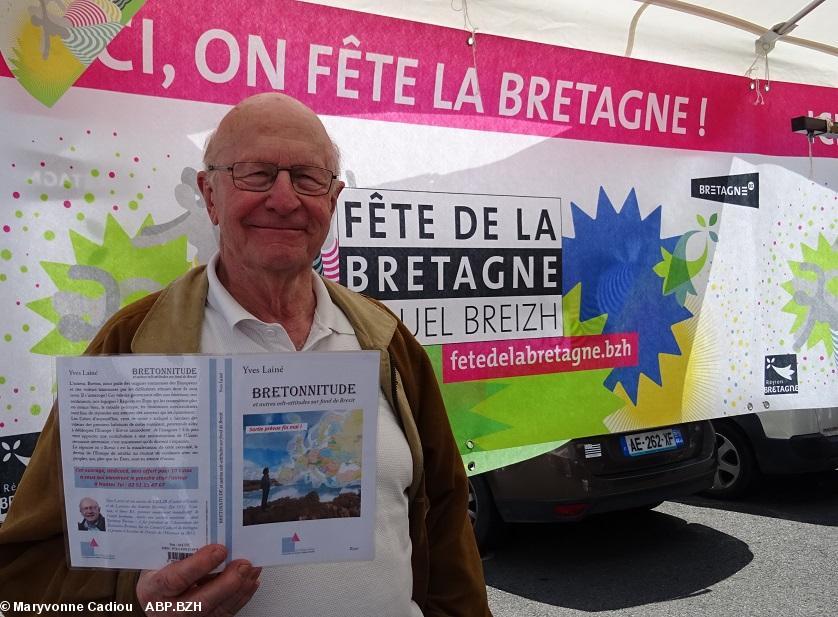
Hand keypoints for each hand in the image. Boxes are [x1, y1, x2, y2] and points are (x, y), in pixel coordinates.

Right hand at [137, 544, 261, 615]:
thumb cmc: (158, 578)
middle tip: (244, 564)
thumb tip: (209, 531)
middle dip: (227, 582)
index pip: (175, 579)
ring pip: (218, 609)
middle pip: (201, 601)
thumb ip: (177, 552)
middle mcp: (170, 610)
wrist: (154, 604)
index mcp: (154, 590)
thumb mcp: (157, 563)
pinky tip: (250, 582)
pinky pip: (225, 613)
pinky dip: (241, 597)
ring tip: (252, 569)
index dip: (199, 564)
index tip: (219, 550)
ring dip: (239, 588)